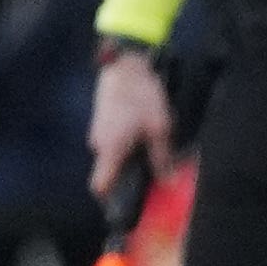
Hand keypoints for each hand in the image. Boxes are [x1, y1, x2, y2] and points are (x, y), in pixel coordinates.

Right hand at [88, 52, 173, 197]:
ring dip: (130, 154)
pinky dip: (126, 141)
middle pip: (110, 170)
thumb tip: (168, 183)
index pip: (100, 186)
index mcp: (110, 150)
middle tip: (153, 171)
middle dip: (129, 173)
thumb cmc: (142, 96)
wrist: (126, 64)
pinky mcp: (102, 119)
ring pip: (113, 154)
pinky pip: (113, 140)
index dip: (112, 198)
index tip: (129, 201)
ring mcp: (98, 130)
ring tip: (152, 145)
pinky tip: (143, 131)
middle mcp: (99, 143)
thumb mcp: (159, 129)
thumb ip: (162, 158)